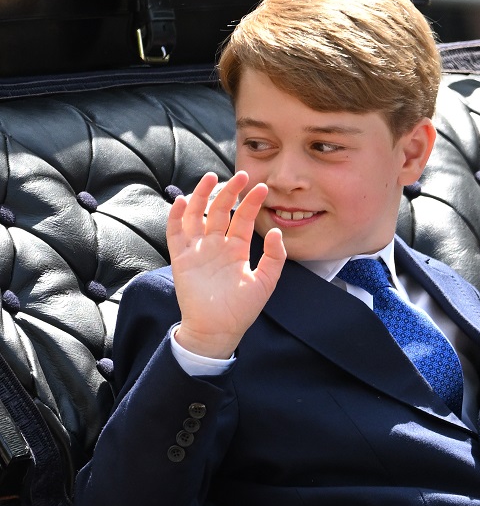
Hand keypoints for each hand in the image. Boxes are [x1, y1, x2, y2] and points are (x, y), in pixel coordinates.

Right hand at [167, 171, 286, 357]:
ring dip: (202, 196)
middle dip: (230, 192)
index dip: (251, 203)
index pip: (244, 219)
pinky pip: (176, 232)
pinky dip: (177, 216)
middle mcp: (217, 245)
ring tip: (211, 178)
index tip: (262, 187)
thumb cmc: (242, 309)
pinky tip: (184, 201)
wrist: (218, 330)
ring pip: (197, 215)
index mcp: (237, 249)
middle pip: (221, 211)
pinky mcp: (181, 258)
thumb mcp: (265, 282)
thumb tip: (277, 232)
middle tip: (241, 175)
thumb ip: (274, 258)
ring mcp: (198, 249)